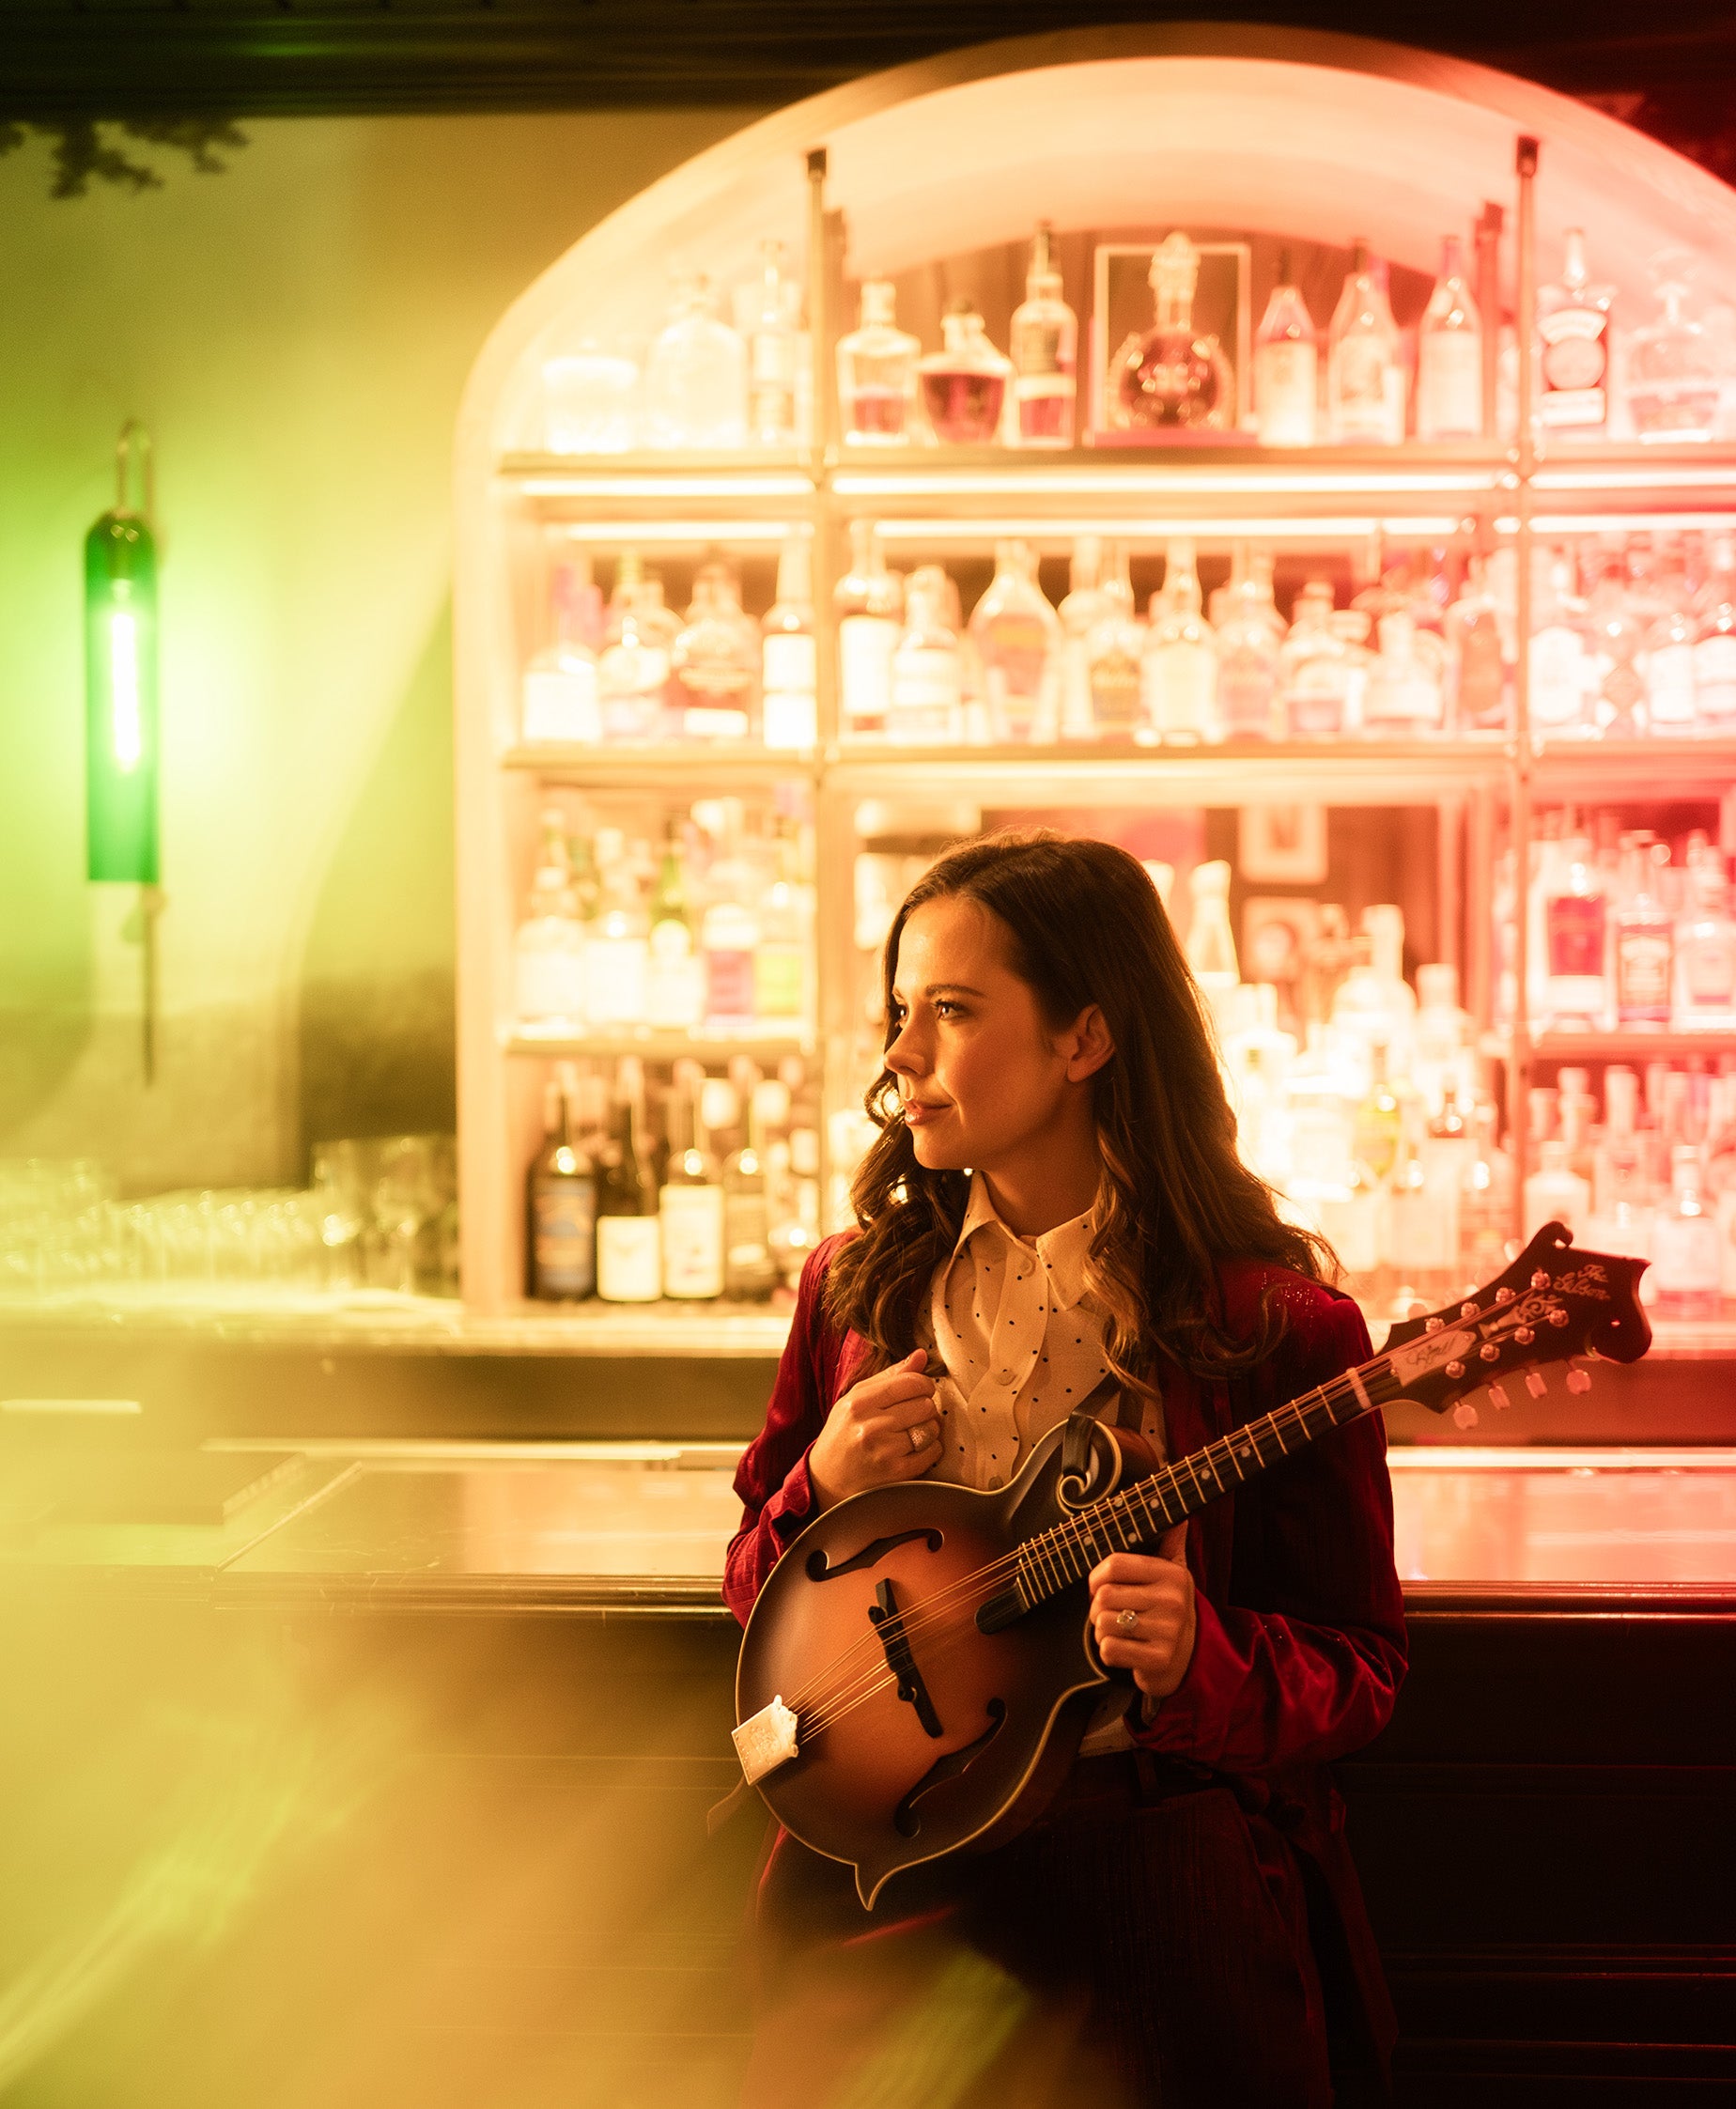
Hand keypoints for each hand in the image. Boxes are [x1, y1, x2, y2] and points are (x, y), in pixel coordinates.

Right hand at [807, 1349, 941, 1510]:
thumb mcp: (857, 1399)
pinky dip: (931, 1449)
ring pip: (931, 1428)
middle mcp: (870, 1425)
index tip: (922, 1389)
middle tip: (916, 1413)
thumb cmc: (844, 1434)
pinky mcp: (895, 1473)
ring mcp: (884, 1451)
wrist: (826, 1480)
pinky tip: (916, 1448)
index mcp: (859, 1401)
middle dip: (926, 1407)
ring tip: (914, 1431)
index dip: (924, 1384)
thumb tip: (921, 1354)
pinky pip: (931, 1452)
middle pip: (925, 1404)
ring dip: (929, 1429)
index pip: (910, 1382)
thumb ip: (890, 1376)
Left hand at [1088, 1526, 1194, 1699]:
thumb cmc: (1170, 1610)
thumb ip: (1172, 1542)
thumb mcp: (1175, 1574)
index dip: (1096, 1577)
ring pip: (1103, 1623)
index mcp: (1172, 1574)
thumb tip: (1181, 1516)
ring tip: (1120, 1632)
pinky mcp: (1158, 1659)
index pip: (1114, 1565)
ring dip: (1102, 1632)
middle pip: (1104, 1596)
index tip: (1101, 1586)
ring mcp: (1168, 1631)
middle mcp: (1173, 1600)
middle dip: (1097, 1608)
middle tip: (1111, 1614)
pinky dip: (1109, 1652)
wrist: (1190, 1659)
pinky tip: (1125, 1649)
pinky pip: (1109, 1650)